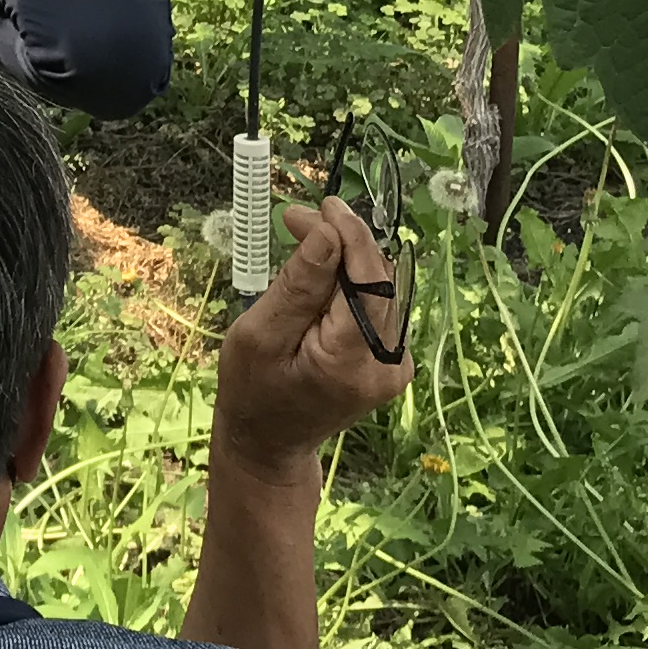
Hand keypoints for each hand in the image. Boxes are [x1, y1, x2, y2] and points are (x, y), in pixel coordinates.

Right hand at [214, 196, 413, 472]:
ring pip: (381, 289)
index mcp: (352, 361)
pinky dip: (350, 283)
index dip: (348, 236)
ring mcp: (395, 365)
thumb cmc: (252, 389)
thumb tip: (328, 234)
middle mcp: (387, 364)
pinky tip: (320, 279)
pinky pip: (377, 306)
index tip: (318, 207)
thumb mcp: (259, 335)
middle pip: (379, 282)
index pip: (369, 281)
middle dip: (342, 242)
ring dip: (346, 259)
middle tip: (297, 220)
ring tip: (304, 242)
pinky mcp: (392, 361)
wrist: (269, 441)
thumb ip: (297, 286)